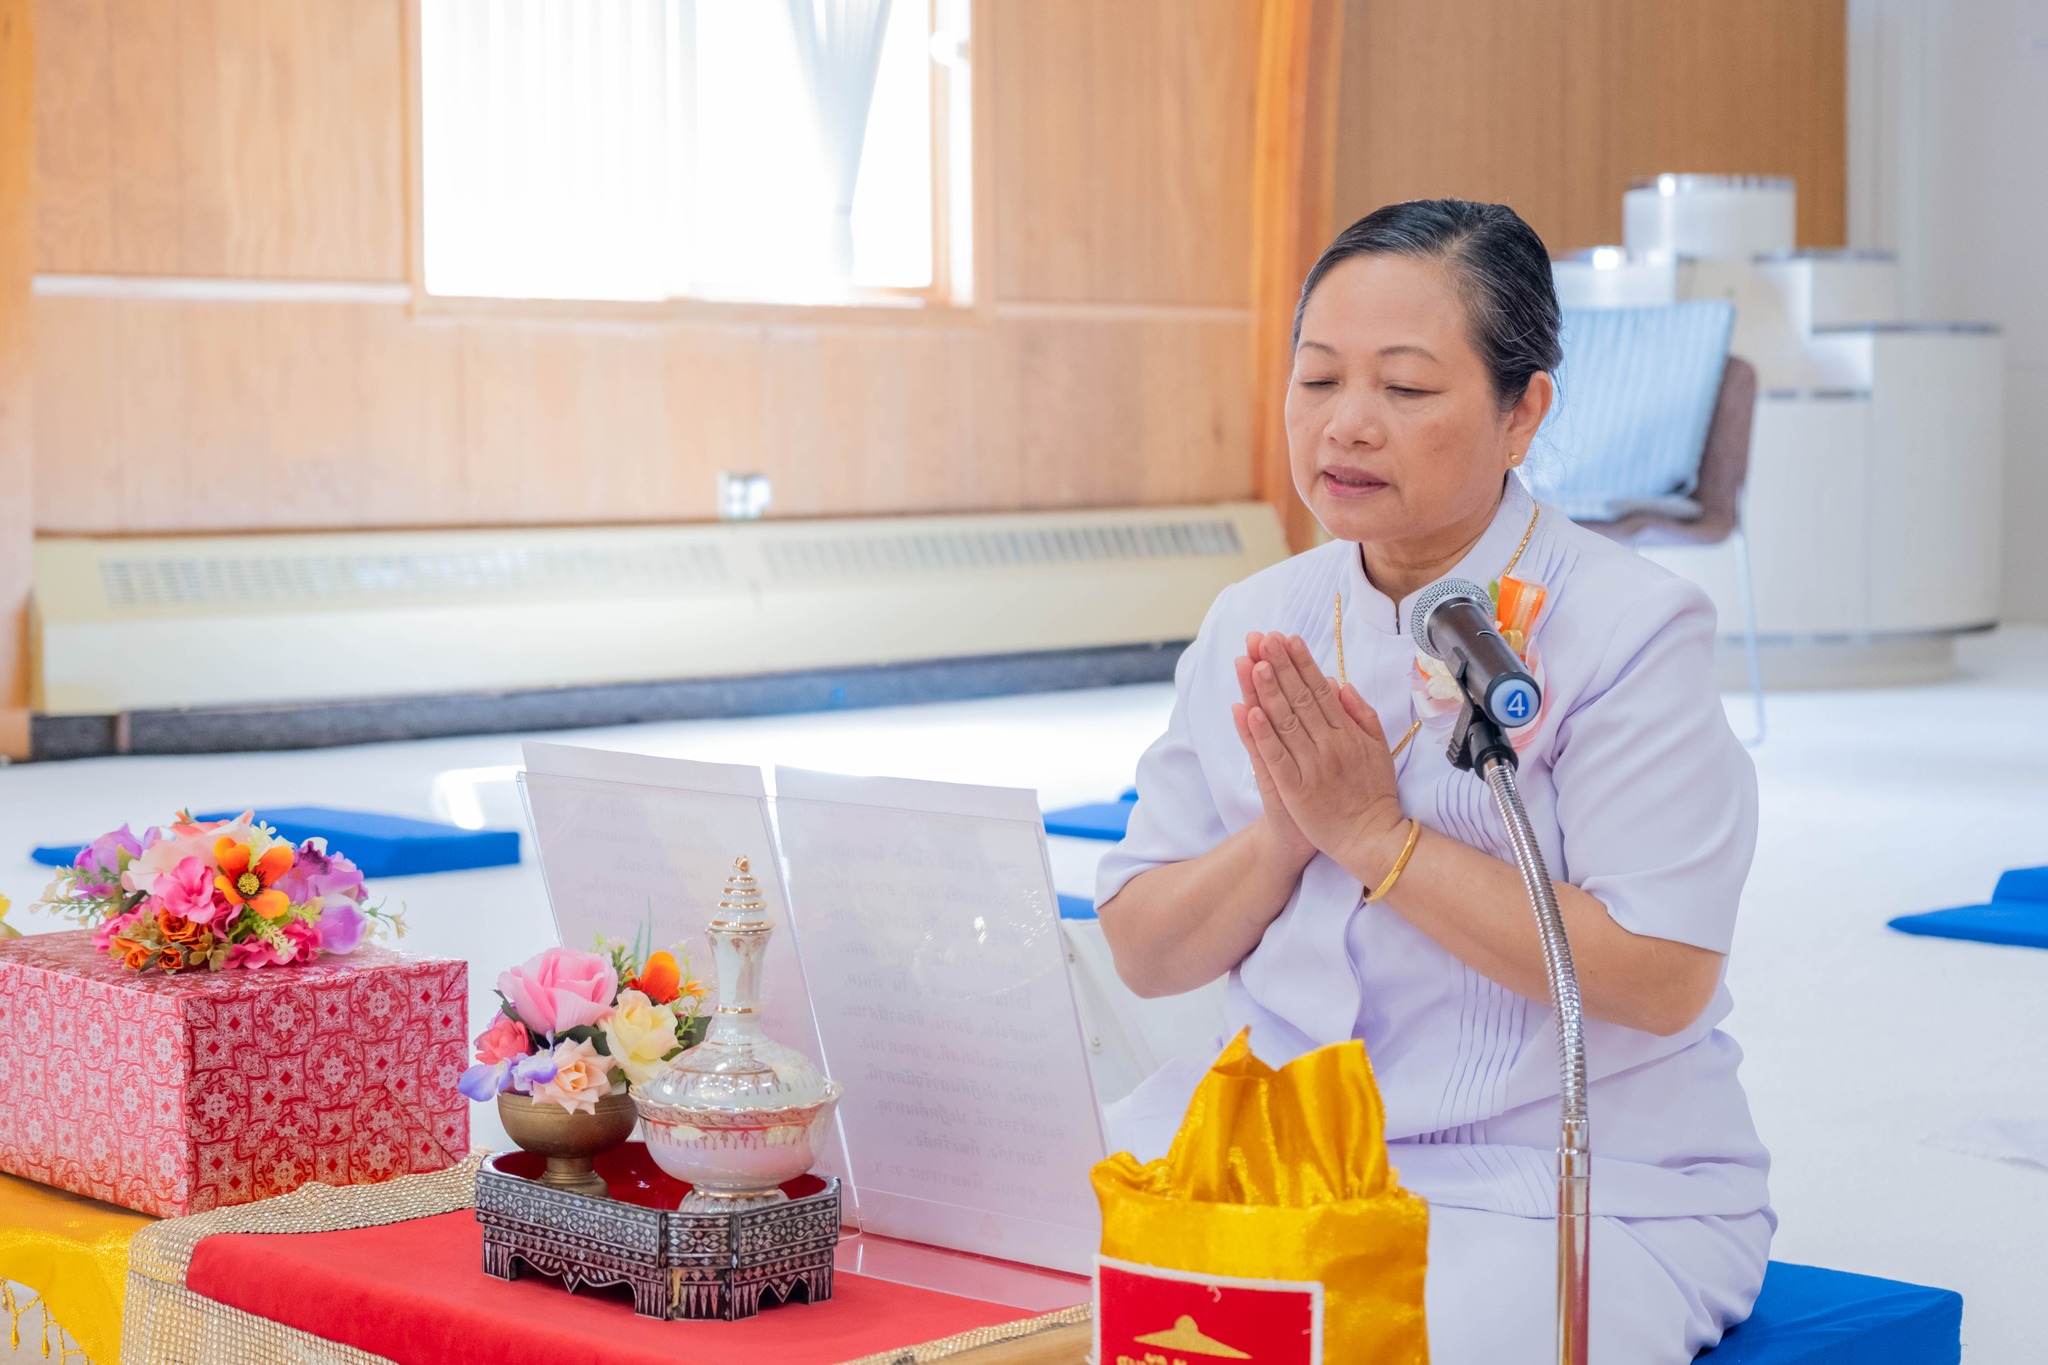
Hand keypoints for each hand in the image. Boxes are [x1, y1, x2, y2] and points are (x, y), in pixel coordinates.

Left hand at [1241, 632, 1409, 880]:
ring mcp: (1312, 767)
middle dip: (1280, 665)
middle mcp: (1330, 745)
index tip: (1286, 638)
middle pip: (1300, 699)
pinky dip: (1261, 735)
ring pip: (1285, 722)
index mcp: (1348, 733)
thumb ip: (1362, 715)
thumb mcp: (1379, 749)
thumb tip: (1341, 684)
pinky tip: (1248, 712)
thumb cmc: (1374, 793)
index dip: (1301, 662)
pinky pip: (1276, 758)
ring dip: (1267, 691)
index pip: (1320, 690)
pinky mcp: (1296, 790)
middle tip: (1263, 637)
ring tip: (1252, 662)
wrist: (1372, 839)